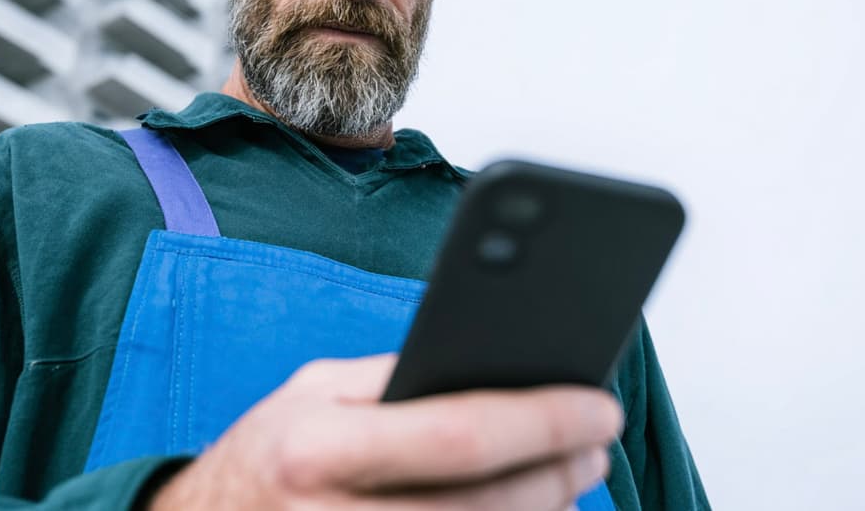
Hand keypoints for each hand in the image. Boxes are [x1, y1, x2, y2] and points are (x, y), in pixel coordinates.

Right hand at [148, 354, 620, 509]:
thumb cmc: (266, 455)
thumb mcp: (311, 393)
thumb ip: (392, 379)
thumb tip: (492, 367)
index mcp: (315, 450)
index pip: (457, 435)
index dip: (542, 421)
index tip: (597, 405)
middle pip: (488, 507)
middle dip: (561, 472)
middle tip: (599, 442)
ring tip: (570, 475)